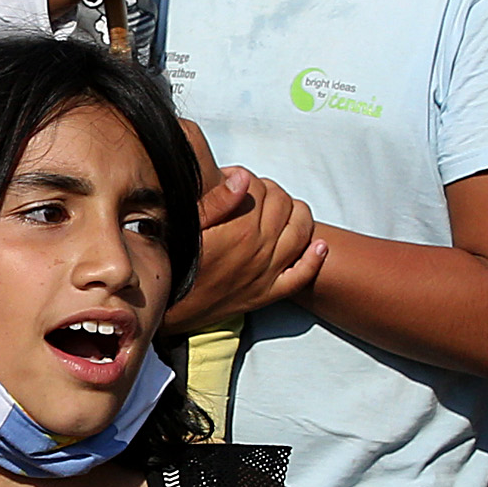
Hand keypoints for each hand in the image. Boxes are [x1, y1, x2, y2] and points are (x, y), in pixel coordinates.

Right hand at [171, 167, 323, 331]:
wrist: (169, 309)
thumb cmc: (173, 264)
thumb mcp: (188, 226)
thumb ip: (217, 200)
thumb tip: (244, 177)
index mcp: (241, 229)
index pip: (259, 188)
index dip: (245, 177)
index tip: (231, 180)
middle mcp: (261, 249)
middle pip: (283, 206)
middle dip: (270, 192)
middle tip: (253, 193)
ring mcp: (268, 273)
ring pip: (300, 233)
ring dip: (298, 214)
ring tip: (284, 208)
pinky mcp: (268, 293)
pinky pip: (302, 275)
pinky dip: (314, 259)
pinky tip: (319, 245)